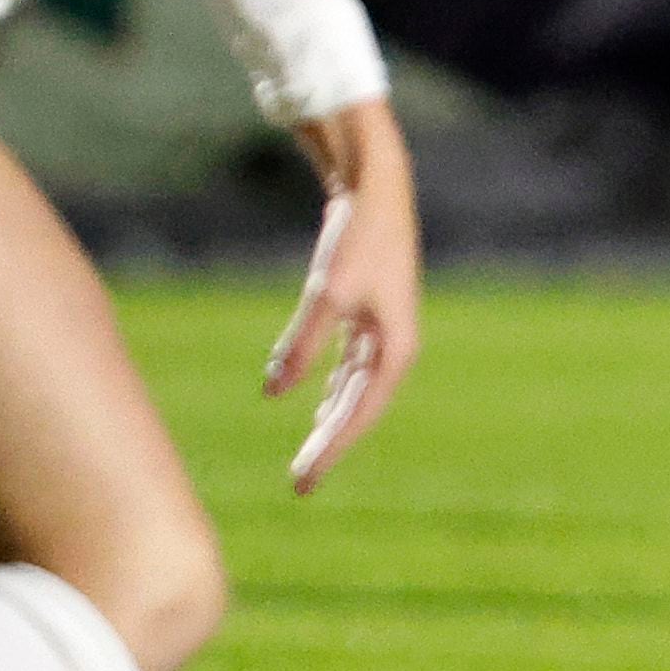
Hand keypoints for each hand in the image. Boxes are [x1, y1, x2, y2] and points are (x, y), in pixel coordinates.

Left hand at [268, 102, 421, 492]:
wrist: (377, 187)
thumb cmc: (357, 238)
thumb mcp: (327, 294)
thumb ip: (300, 345)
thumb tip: (273, 393)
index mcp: (396, 350)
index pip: (359, 416)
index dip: (331, 450)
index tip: (303, 480)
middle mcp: (395, 347)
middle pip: (360, 410)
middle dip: (331, 445)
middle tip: (301, 483)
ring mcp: (385, 331)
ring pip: (357, 391)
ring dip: (334, 421)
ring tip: (311, 455)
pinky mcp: (371, 315)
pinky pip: (352, 368)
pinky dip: (334, 390)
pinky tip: (319, 402)